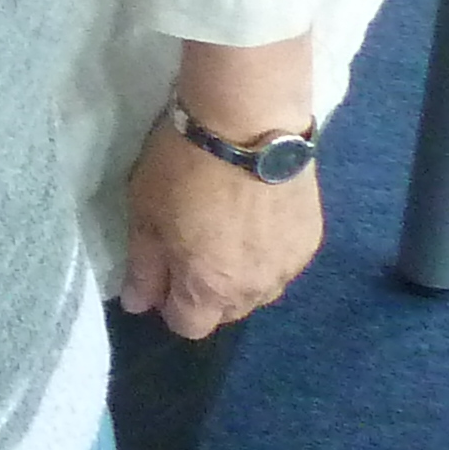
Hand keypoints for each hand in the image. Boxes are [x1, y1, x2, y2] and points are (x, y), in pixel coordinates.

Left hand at [122, 120, 324, 338]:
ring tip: (226, 234)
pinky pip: (282, 264)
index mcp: (210, 288)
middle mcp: (256, 289)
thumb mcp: (145, 213)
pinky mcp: (311, 240)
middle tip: (191, 249)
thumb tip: (137, 304)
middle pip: (227, 312)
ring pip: (259, 291)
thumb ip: (143, 266)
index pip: (189, 326)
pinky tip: (255, 220)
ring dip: (240, 276)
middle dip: (205, 294)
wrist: (249, 123)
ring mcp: (289, 266)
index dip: (170, 306)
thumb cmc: (184, 167)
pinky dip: (266, 253)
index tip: (162, 276)